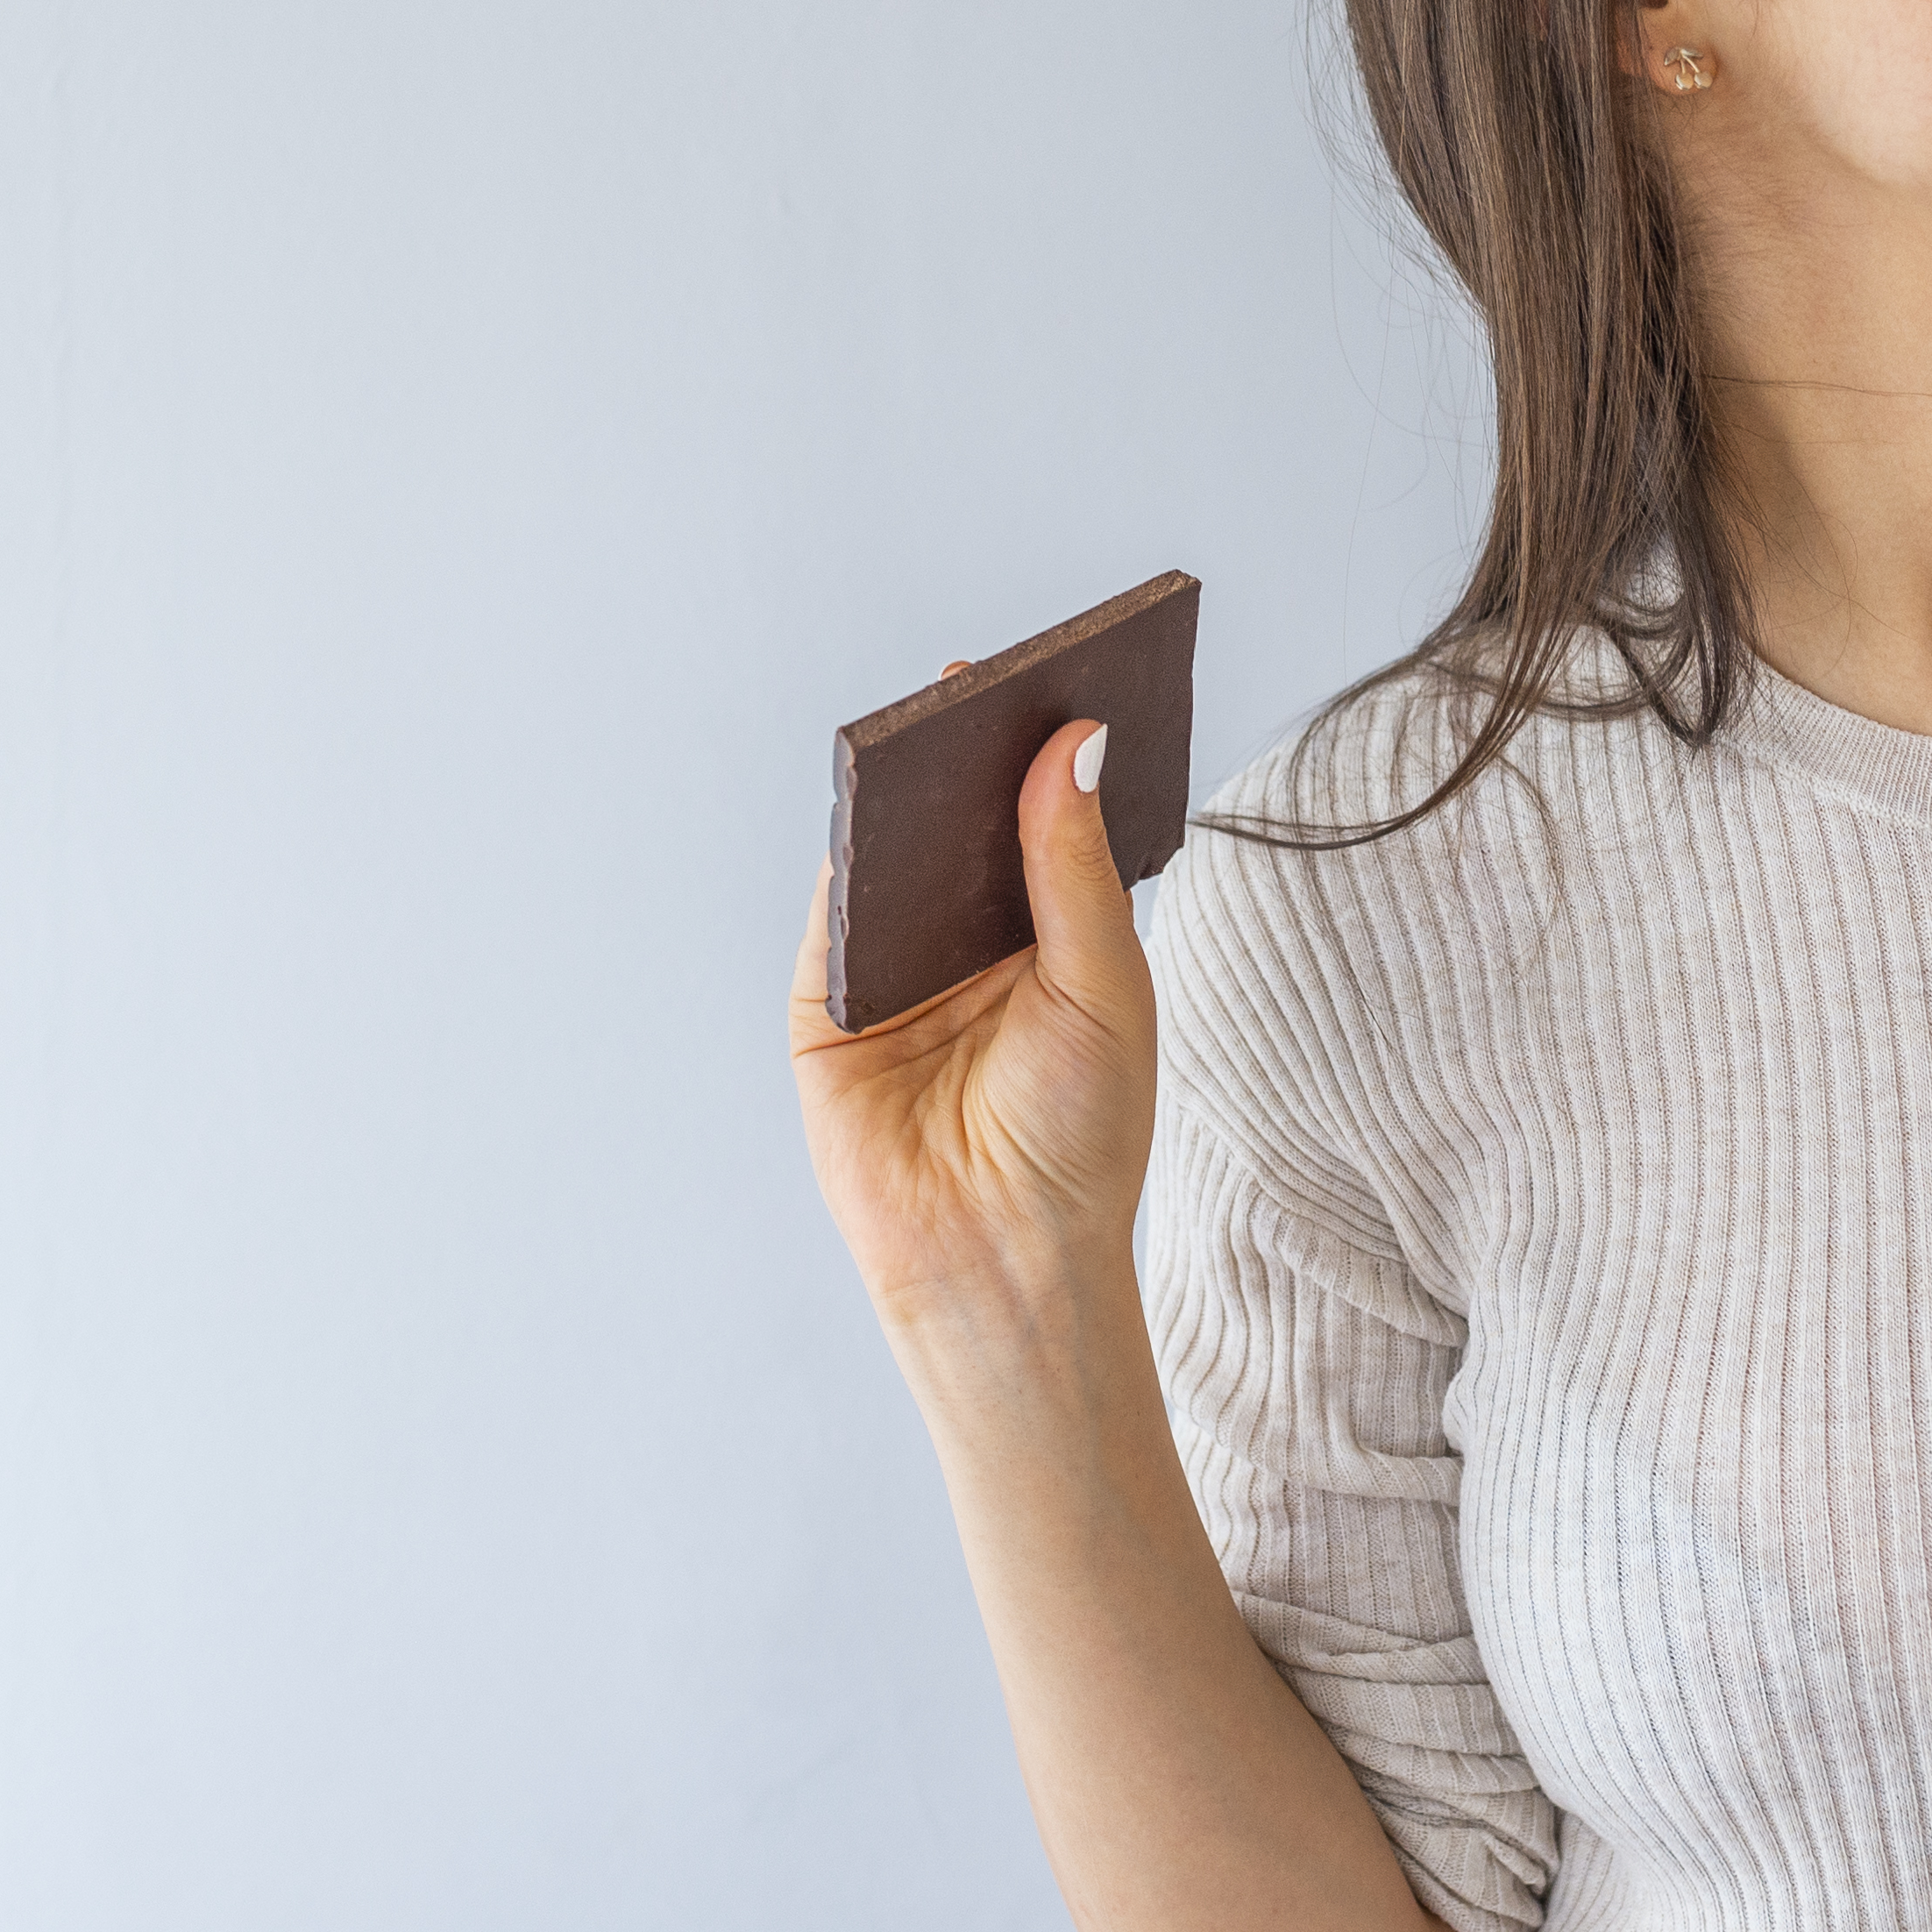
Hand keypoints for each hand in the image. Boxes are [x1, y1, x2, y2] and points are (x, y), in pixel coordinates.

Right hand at [787, 714, 1158, 1335]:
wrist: (1006, 1255)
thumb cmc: (1079, 1139)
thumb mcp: (1104, 986)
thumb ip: (1077, 866)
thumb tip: (1072, 744)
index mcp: (1048, 936)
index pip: (1039, 820)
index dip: (1040, 751)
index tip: (1051, 675)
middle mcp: (967, 946)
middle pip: (956, 828)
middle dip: (962, 759)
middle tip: (974, 684)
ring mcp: (893, 977)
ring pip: (887, 864)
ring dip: (898, 803)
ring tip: (920, 736)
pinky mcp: (827, 1012)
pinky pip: (830, 922)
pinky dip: (843, 871)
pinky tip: (865, 826)